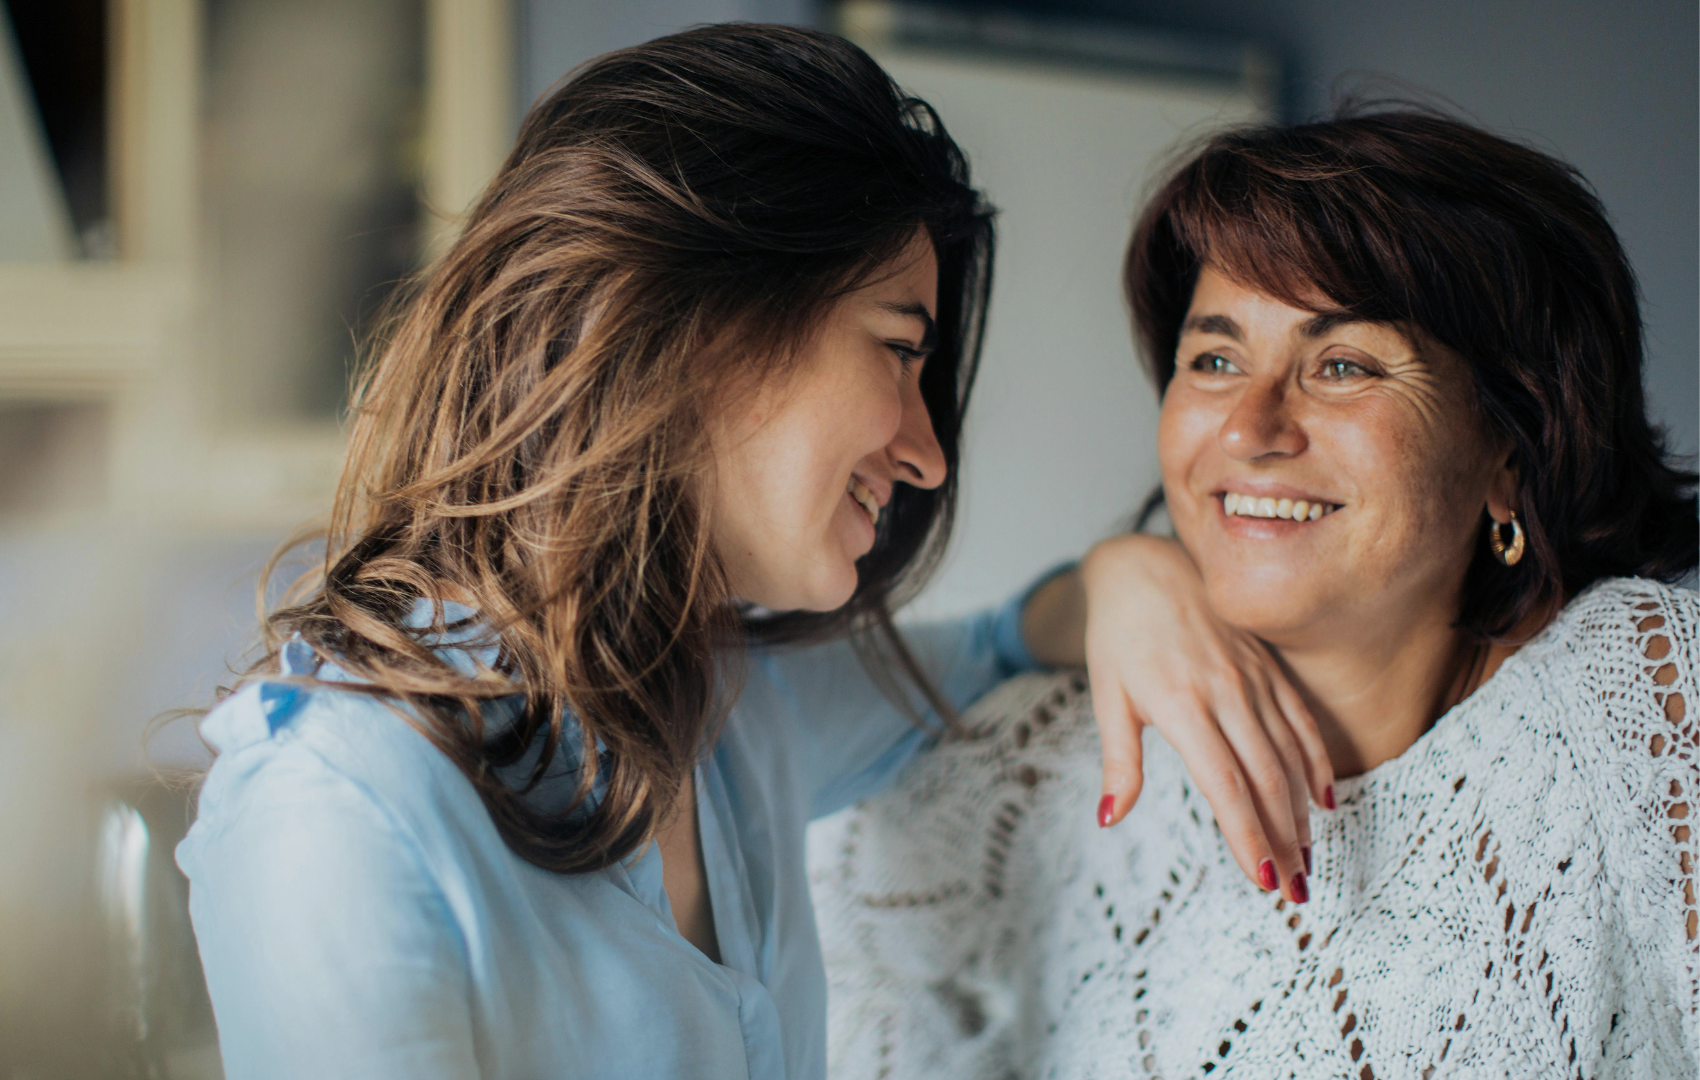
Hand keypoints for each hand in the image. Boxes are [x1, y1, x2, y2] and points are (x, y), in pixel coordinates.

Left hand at [1023, 535, 1332, 901]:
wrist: (1144, 568)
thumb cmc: (1118, 637)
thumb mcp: (1107, 698)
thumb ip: (1118, 761)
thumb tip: (1110, 818)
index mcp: (1182, 704)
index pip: (1225, 784)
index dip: (1247, 833)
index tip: (1261, 878)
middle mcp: (1226, 692)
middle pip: (1266, 779)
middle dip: (1283, 841)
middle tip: (1294, 891)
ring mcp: (1253, 679)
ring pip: (1289, 756)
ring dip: (1302, 814)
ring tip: (1309, 861)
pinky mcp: (1268, 668)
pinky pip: (1301, 722)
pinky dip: (1316, 763)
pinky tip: (1324, 801)